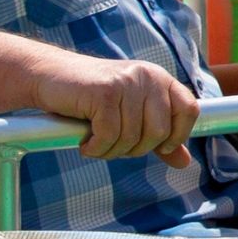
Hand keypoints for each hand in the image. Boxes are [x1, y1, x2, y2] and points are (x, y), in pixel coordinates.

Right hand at [41, 50, 196, 159]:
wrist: (48, 77)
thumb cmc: (90, 99)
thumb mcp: (130, 115)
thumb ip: (159, 137)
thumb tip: (185, 162)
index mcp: (159, 79)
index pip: (189, 110)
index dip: (177, 136)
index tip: (156, 146)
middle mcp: (147, 76)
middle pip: (159, 132)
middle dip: (135, 149)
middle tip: (112, 144)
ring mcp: (125, 82)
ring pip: (132, 138)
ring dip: (110, 150)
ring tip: (95, 141)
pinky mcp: (104, 93)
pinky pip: (109, 136)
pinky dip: (95, 148)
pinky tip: (84, 143)